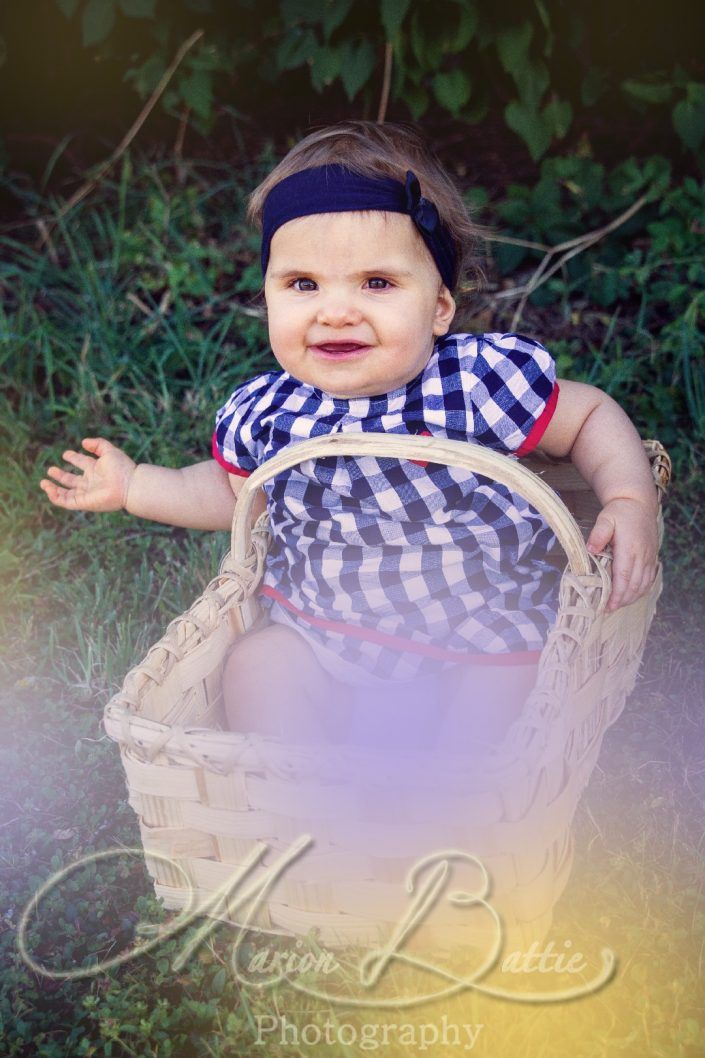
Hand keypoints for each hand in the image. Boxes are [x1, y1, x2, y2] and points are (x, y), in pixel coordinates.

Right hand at [40, 438, 135, 512]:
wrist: (129, 485)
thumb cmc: (122, 468)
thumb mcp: (109, 451)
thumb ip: (97, 444)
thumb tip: (83, 442)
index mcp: (96, 469)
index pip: (82, 463)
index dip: (74, 458)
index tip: (66, 454)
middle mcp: (91, 482)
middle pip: (72, 480)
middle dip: (61, 475)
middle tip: (50, 469)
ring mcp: (86, 493)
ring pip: (67, 493)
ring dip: (54, 488)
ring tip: (43, 482)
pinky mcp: (83, 502)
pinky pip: (66, 502)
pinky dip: (56, 497)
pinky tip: (49, 489)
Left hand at [586, 497, 658, 611]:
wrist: (639, 503)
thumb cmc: (619, 511)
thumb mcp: (605, 518)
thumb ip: (598, 534)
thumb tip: (590, 550)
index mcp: (629, 547)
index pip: (624, 576)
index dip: (617, 593)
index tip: (608, 606)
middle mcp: (642, 555)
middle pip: (634, 584)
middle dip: (622, 600)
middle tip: (608, 610)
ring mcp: (649, 556)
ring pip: (643, 584)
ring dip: (631, 597)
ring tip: (618, 605)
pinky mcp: (652, 556)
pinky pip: (649, 578)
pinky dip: (641, 590)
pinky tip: (632, 595)